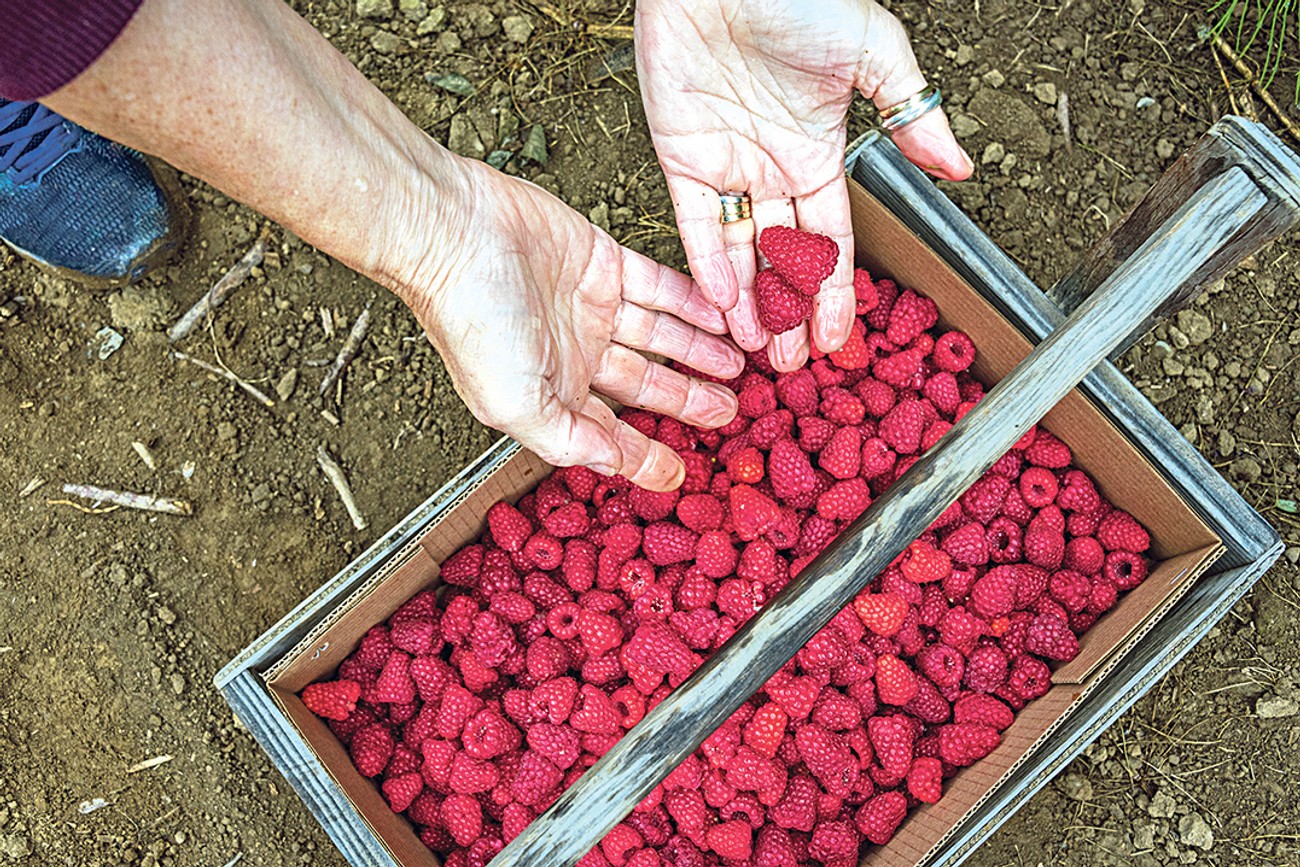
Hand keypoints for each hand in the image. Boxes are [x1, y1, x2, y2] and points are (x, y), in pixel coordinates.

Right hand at [393, 158, 743, 490]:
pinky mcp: (605, 261)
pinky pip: (661, 287)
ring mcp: (592, 306)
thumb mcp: (517, 403)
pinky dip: (693, 303)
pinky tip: (721, 315)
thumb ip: (570, 440)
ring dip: (699, 351)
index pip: (611, 432)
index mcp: (551, 391)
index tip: (684, 472)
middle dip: (688, 400)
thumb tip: (614, 468)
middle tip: (730, 411)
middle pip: (646, 384)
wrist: (454, 233)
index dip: (646, 453)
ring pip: (660, 336)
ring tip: (738, 365)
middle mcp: (575, 352)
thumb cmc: (470, 318)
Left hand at [637, 0, 972, 370]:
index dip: (836, 293)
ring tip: (762, 353)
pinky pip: (695, 226)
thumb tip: (960, 167)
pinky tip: (724, 307)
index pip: (832, 242)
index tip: (842, 340)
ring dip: (751, 304)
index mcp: (819, 154)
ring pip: (739, 253)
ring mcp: (727, 169)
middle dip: (792, 314)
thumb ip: (912, 115)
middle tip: (797, 366)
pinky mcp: (682, 159)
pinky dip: (708, 266)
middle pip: (784, 260)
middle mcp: (773, 171)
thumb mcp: (873, 52)